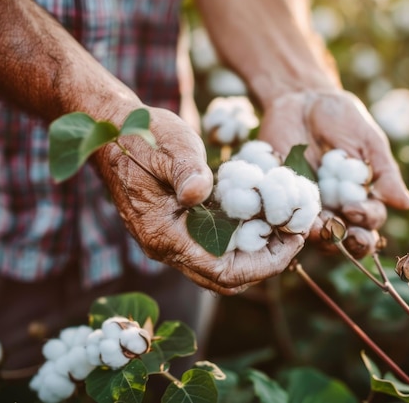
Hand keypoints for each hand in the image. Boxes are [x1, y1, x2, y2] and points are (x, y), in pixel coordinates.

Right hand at [93, 107, 304, 293]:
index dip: (264, 264)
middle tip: (295, 235)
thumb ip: (185, 170)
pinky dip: (242, 240)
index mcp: (163, 234)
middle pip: (225, 278)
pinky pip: (215, 249)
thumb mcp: (168, 144)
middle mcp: (166, 247)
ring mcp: (171, 241)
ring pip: (221, 267)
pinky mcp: (178, 231)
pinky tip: (261, 216)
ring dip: (255, 253)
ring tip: (283, 226)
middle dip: (265, 263)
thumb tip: (200, 193)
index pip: (222, 271)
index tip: (294, 240)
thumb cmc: (140, 135)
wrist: (113, 131)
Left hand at [258, 90, 408, 256]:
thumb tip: (406, 204)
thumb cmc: (342, 118)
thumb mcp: (367, 141)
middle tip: (344, 236)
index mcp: (363, 196)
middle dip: (349, 243)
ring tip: (317, 228)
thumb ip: (384, 173)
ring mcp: (310, 206)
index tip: (355, 209)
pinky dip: (289, 222)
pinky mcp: (283, 199)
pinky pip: (286, 219)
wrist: (301, 100)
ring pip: (318, 235)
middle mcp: (337, 208)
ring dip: (319, 236)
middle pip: (347, 238)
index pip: (371, 220)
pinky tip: (289, 216)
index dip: (366, 220)